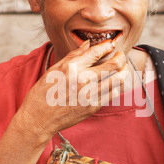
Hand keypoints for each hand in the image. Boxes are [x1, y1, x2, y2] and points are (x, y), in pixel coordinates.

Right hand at [13, 40, 127, 145]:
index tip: (111, 44)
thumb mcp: (54, 70)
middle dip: (121, 57)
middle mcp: (83, 80)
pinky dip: (116, 86)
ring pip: (118, 79)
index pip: (97, 51)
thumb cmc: (43, 93)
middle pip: (114, 64)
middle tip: (120, 55)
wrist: (39, 119)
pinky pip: (113, 93)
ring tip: (122, 68)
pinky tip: (112, 83)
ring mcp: (90, 95)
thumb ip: (73, 56)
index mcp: (72, 68)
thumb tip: (87, 44)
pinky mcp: (93, 107)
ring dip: (124, 71)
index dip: (107, 45)